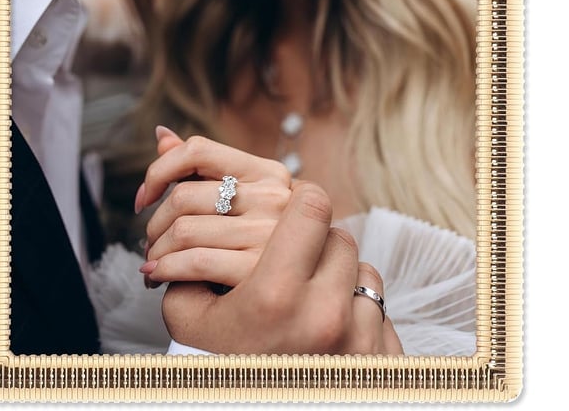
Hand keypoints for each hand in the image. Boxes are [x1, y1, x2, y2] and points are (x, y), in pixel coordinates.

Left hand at [135, 128, 291, 287]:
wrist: (307, 290)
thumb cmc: (265, 239)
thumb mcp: (244, 198)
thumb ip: (201, 166)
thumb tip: (161, 134)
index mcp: (268, 172)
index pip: (198, 150)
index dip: (159, 170)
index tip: (145, 199)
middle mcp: (274, 196)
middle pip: (184, 195)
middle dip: (154, 224)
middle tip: (150, 245)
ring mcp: (270, 233)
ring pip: (184, 230)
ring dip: (156, 252)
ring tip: (154, 265)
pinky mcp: (260, 270)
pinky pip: (194, 262)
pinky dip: (165, 270)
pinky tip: (159, 278)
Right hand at [161, 181, 403, 355]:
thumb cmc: (218, 376)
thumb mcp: (189, 320)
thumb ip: (192, 256)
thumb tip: (193, 193)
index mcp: (275, 297)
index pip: (310, 208)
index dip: (299, 200)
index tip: (288, 207)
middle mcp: (324, 316)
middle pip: (337, 236)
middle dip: (316, 239)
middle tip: (295, 252)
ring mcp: (358, 340)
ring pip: (359, 269)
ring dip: (335, 272)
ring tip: (307, 290)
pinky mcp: (379, 359)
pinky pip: (375, 307)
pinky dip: (354, 307)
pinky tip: (327, 320)